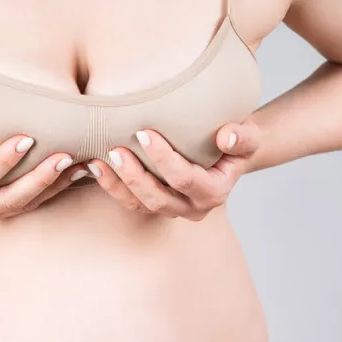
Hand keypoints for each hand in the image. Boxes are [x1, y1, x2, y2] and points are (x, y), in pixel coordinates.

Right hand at [0, 128, 86, 224]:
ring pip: (26, 204)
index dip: (2, 161)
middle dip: (40, 179)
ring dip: (54, 186)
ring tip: (80, 163)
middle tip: (64, 155)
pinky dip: (55, 189)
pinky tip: (77, 171)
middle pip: (11, 198)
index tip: (25, 139)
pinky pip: (32, 203)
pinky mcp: (1, 210)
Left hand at [89, 119, 259, 220]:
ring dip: (116, 185)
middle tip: (116, 149)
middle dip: (135, 176)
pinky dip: (110, 186)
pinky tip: (93, 165)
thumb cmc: (235, 138)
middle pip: (159, 199)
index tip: (144, 132)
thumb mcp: (248, 135)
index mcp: (214, 192)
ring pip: (139, 205)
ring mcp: (171, 208)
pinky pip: (128, 201)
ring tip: (97, 161)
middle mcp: (192, 207)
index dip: (163, 159)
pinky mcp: (152, 203)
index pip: (186, 179)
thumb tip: (226, 136)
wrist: (226, 150)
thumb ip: (242, 136)